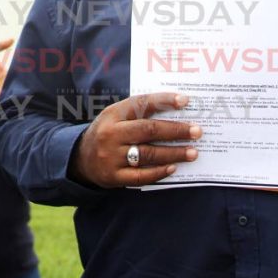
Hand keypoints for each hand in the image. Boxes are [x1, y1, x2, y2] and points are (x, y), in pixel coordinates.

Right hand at [70, 93, 200, 187]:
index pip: (141, 104)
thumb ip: (138, 113)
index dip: (164, 101)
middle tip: (197, 131)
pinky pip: (141, 176)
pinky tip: (174, 168)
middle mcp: (111, 134)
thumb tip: (176, 110)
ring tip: (193, 152)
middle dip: (176, 130)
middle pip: (148, 130)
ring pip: (148, 154)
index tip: (185, 101)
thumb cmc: (108, 133)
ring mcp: (111, 156)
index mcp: (113, 114)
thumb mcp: (115, 117)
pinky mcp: (113, 176)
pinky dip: (159, 172)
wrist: (80, 159)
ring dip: (173, 153)